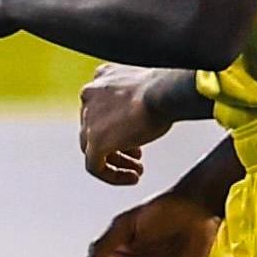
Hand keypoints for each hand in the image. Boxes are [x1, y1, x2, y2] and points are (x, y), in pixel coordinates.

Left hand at [79, 63, 178, 184]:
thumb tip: (146, 111)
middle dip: (117, 144)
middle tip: (137, 156)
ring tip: (136, 170)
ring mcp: (89, 119)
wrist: (164, 91)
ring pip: (92, 147)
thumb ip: (138, 97)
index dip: (118, 125)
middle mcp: (90, 95)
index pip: (101, 106)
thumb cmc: (167, 88)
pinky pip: (94, 166)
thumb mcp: (148, 86)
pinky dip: (111, 175)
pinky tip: (132, 178)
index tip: (136, 137)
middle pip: (96, 127)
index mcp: (101, 78)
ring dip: (115, 161)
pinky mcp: (95, 141)